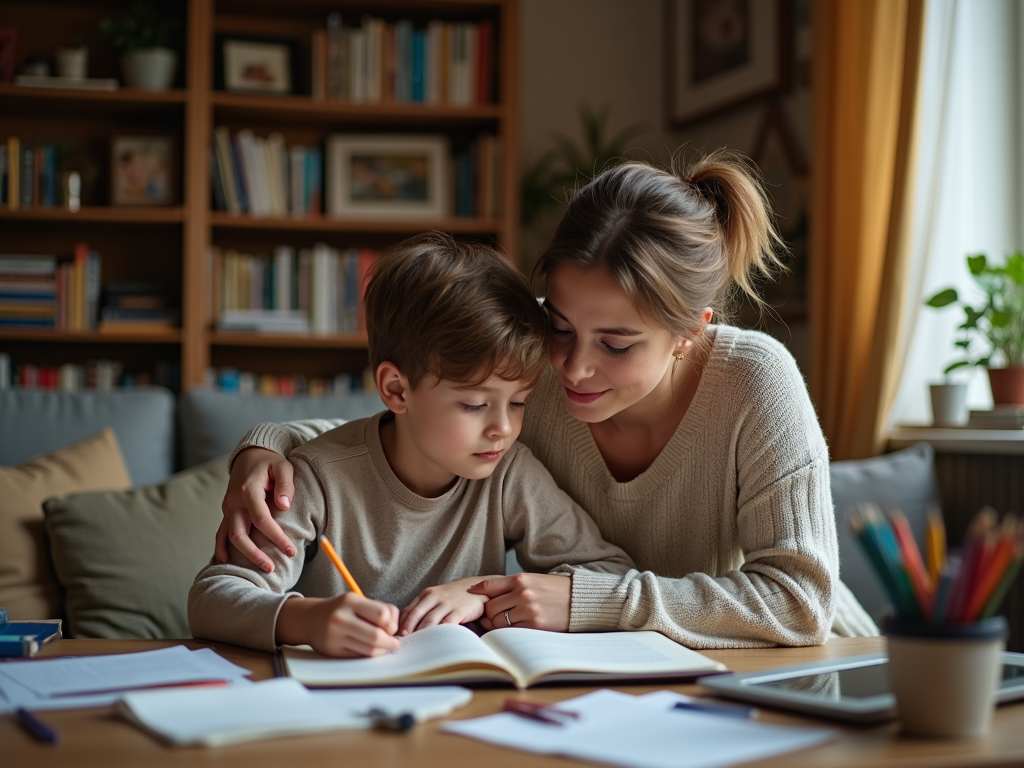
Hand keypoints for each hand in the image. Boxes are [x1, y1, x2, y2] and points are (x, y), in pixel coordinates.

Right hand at [215, 447, 297, 571]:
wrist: (249, 456)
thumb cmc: (270, 463)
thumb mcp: (283, 466)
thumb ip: (285, 485)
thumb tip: (283, 507)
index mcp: (248, 490)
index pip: (262, 520)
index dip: (276, 537)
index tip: (290, 550)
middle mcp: (234, 502)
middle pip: (240, 534)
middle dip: (255, 554)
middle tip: (272, 568)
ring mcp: (227, 508)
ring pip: (229, 537)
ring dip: (241, 555)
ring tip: (258, 570)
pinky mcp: (227, 512)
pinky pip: (220, 533)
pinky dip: (221, 548)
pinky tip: (225, 563)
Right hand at [278, 594, 399, 657]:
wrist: (310, 619)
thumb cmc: (341, 609)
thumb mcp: (358, 601)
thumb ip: (379, 610)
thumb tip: (396, 629)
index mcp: (350, 601)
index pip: (382, 614)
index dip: (392, 623)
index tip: (392, 627)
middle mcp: (340, 618)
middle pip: (376, 636)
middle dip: (390, 642)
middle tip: (394, 642)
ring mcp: (335, 636)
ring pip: (369, 650)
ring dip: (382, 650)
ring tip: (385, 647)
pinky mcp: (333, 651)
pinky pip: (359, 657)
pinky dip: (370, 655)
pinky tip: (371, 651)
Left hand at [397, 576, 495, 635]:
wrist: (478, 588)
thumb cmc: (454, 596)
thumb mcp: (436, 598)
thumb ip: (424, 609)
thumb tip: (407, 628)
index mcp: (426, 594)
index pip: (408, 610)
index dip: (400, 624)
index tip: (394, 636)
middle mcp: (434, 597)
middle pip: (416, 614)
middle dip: (407, 629)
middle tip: (401, 642)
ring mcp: (447, 603)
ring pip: (430, 620)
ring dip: (421, 633)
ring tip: (414, 645)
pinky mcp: (459, 610)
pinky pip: (447, 623)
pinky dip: (439, 633)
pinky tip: (435, 642)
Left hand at [469, 573, 571, 631]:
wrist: (578, 600)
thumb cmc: (553, 590)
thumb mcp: (532, 580)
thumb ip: (509, 585)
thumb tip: (480, 590)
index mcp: (521, 579)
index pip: (489, 586)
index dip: (476, 593)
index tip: (470, 597)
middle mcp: (523, 593)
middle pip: (490, 608)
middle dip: (487, 614)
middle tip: (488, 618)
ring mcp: (529, 610)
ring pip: (498, 622)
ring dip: (495, 625)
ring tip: (499, 625)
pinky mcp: (535, 625)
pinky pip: (511, 632)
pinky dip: (507, 633)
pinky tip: (511, 630)